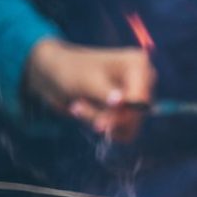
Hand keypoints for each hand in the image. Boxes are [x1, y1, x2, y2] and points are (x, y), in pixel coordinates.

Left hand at [25, 38, 155, 141]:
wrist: (53, 75)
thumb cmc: (70, 69)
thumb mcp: (86, 80)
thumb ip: (104, 93)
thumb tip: (120, 102)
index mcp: (138, 65)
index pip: (141, 99)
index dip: (123, 115)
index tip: (100, 125)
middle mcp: (142, 81)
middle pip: (137, 115)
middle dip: (107, 117)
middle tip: (78, 109)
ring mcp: (135, 97)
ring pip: (129, 126)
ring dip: (100, 120)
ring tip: (78, 107)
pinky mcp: (127, 111)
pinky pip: (123, 131)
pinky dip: (101, 125)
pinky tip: (86, 111)